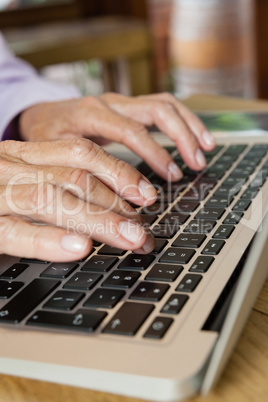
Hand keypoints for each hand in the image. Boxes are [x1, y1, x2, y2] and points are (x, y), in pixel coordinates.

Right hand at [0, 139, 155, 260]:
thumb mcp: (19, 185)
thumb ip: (53, 188)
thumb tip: (107, 207)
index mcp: (22, 155)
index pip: (79, 153)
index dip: (119, 173)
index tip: (146, 194)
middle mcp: (9, 166)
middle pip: (74, 177)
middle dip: (118, 204)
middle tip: (144, 229)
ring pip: (52, 198)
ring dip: (99, 220)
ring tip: (130, 238)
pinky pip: (15, 231)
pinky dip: (50, 240)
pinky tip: (80, 247)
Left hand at [19, 92, 214, 180]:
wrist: (40, 116)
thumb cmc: (46, 138)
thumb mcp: (55, 155)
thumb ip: (82, 172)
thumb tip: (114, 199)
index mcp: (90, 113)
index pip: (131, 130)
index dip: (155, 153)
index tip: (172, 176)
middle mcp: (110, 102)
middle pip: (156, 109)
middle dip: (181, 137)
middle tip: (196, 164)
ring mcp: (122, 102)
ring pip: (164, 104)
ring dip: (189, 125)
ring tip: (206, 149)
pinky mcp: (129, 107)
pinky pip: (162, 107)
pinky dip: (183, 121)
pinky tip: (196, 138)